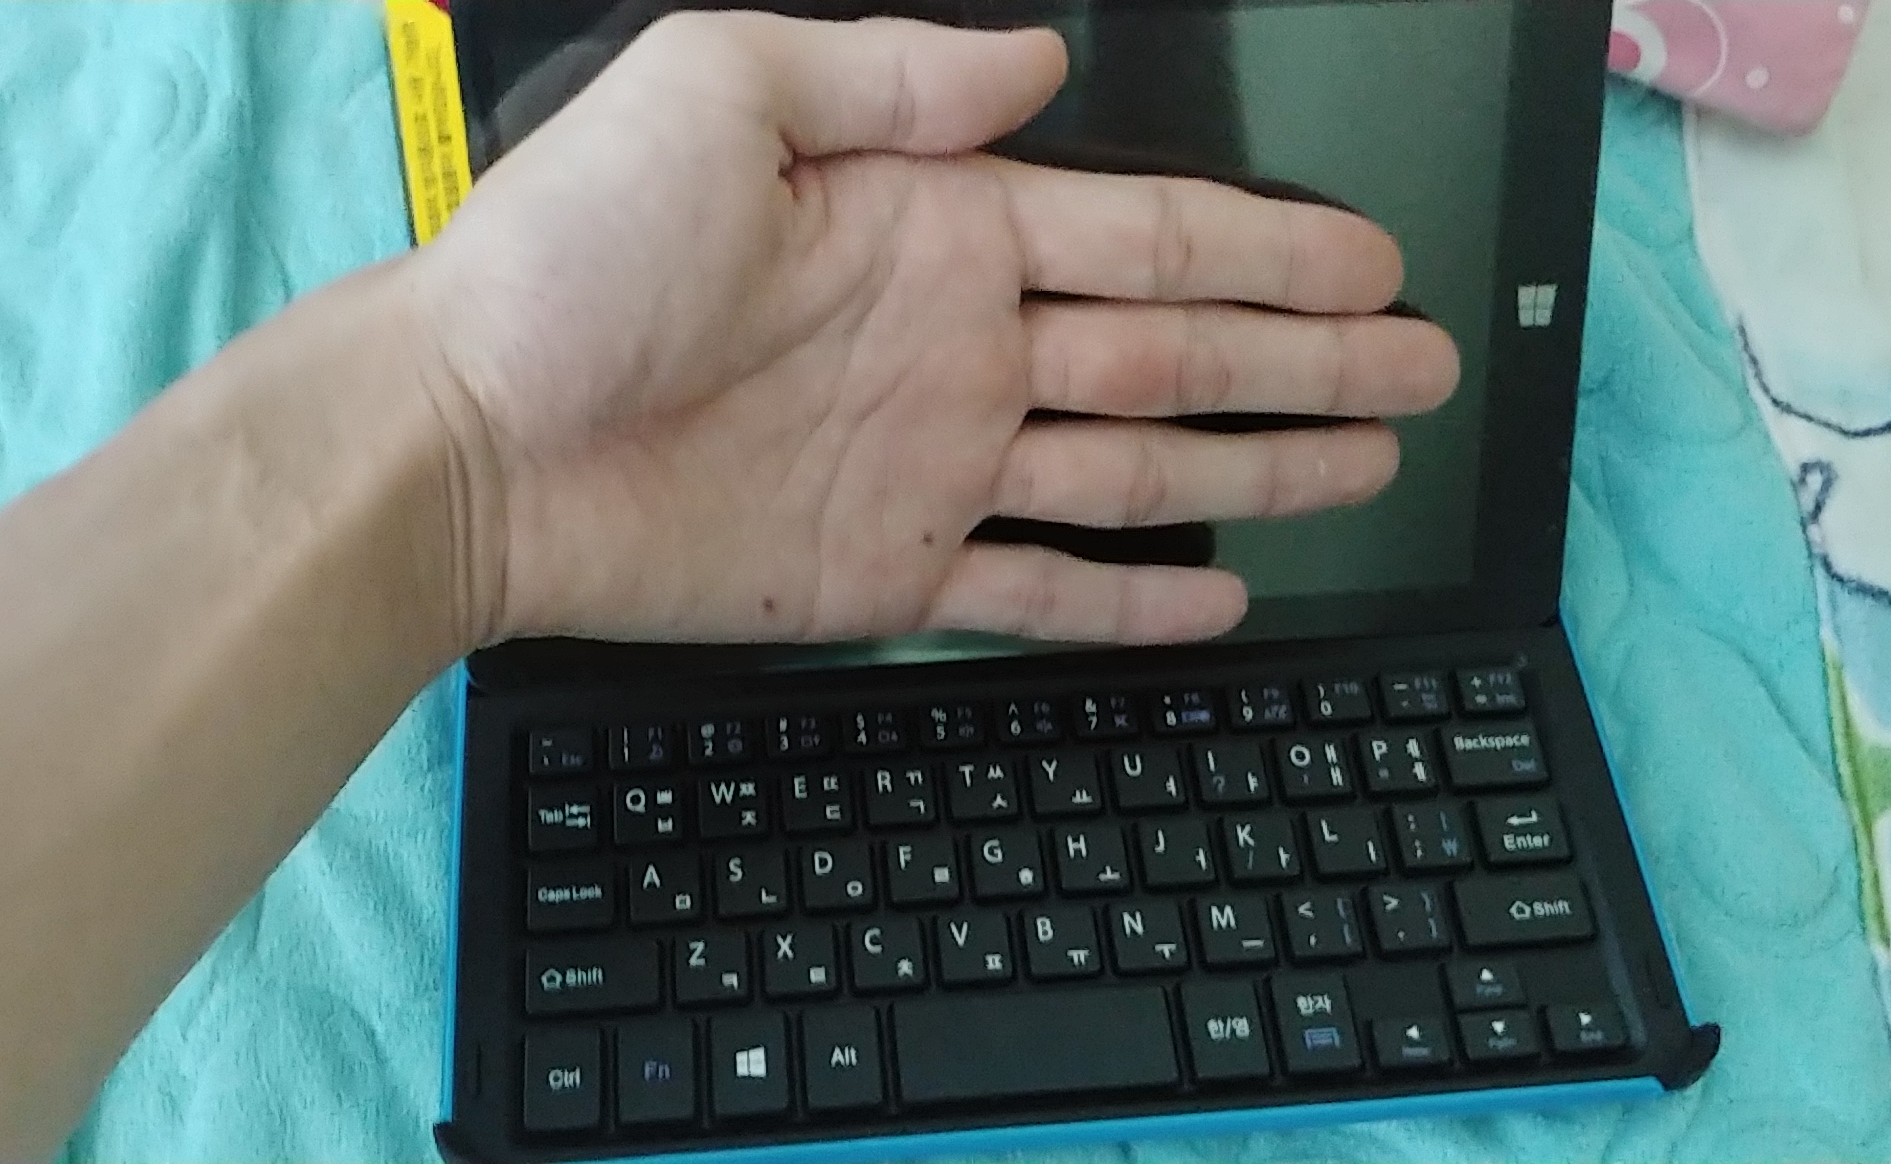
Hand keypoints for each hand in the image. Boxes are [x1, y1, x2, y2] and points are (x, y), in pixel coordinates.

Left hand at [408, 11, 1458, 647]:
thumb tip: (1036, 58)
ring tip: (1371, 459)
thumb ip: (888, 79)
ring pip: (1141, 470)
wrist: (467, 442)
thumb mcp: (720, 95)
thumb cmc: (567, 260)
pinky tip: (1221, 597)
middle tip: (1422, 359)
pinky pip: (1041, 591)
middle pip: (1179, 353)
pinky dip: (1132, 603)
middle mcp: (956, 344)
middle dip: (1308, 354)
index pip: (1147, 236)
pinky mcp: (890, 572)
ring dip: (1262, 464)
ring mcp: (933, 465)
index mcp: (935, 227)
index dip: (1269, 250)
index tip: (1371, 257)